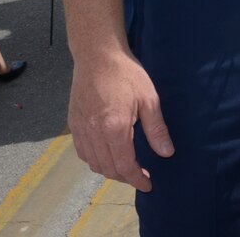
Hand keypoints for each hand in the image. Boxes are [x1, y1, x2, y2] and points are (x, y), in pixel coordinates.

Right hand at [67, 50, 172, 191]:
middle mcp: (94, 133)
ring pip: (93, 163)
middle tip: (140, 176)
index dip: (137, 179)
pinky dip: (94, 159)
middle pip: (108, 169)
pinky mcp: (73, 123)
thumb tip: (166, 152)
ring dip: (109, 170)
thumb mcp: (149, 99)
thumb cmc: (125, 73)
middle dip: (125, 177)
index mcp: (114, 128)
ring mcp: (80, 129)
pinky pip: (82, 151)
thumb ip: (156, 129)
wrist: (97, 55)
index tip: (148, 184)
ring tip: (125, 167)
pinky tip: (106, 154)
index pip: (125, 166)